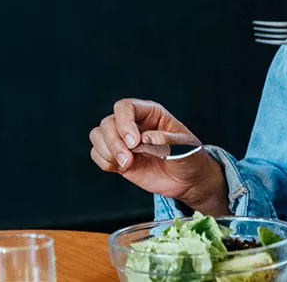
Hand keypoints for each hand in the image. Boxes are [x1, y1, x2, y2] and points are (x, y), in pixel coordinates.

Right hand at [89, 98, 227, 211]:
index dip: (124, 122)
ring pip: (98, 135)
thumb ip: (167, 141)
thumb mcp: (185, 147)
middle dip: (114, 142)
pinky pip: (96, 153)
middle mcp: (134, 123)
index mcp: (151, 113)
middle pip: (107, 122)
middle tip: (129, 160)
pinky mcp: (117, 156)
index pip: (125, 107)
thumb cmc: (189, 157)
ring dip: (107, 151)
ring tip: (127, 164)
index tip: (134, 142)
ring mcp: (123, 140)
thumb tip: (145, 137)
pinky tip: (123, 168)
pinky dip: (104, 162)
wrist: (187, 180)